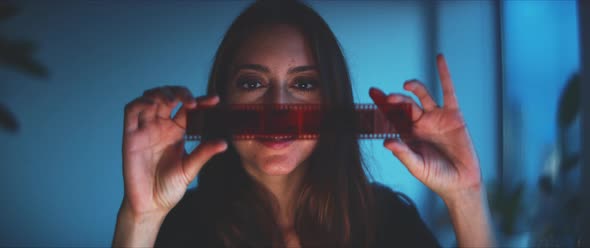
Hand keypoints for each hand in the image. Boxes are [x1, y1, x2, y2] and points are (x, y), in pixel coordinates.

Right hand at [121, 86, 226, 216]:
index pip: (188, 108)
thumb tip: (224, 143)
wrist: (150, 204)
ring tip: (173, 101)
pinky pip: (131, 111)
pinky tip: (153, 105)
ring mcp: (145, 129)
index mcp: (178, 131)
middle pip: (169, 97)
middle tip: (192, 101)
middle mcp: (161, 126)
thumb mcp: (190, 169)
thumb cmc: (170, 187)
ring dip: (161, 93)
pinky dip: (141, 102)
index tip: (215, 100)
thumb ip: (203, 154)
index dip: (201, 100)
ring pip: (150, 98)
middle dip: (180, 92)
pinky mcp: (131, 135)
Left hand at [369, 54, 481, 199]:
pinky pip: (448, 91)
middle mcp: (420, 123)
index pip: (391, 116)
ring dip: (414, 87)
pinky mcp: (453, 115)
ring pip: (422, 96)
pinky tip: (440, 59)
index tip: (372, 92)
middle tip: (387, 98)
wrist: (461, 183)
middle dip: (394, 100)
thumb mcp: (417, 167)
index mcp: (407, 134)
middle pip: (404, 105)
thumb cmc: (437, 178)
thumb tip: (386, 141)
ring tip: (406, 84)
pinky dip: (444, 75)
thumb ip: (403, 153)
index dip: (382, 104)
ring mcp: (436, 117)